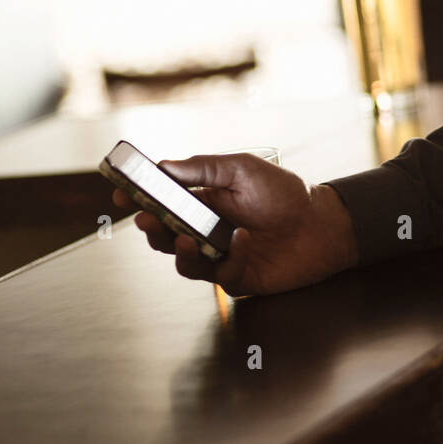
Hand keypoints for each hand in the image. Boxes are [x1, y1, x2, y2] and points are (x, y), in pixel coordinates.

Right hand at [111, 153, 358, 296]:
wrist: (322, 224)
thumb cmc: (285, 193)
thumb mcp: (243, 169)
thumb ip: (204, 169)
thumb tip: (165, 166)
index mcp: (203, 200)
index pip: (161, 201)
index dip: (138, 198)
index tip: (120, 194)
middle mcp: (206, 229)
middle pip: (163, 235)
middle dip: (150, 229)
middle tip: (146, 222)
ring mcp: (219, 255)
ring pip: (183, 261)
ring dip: (179, 251)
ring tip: (185, 239)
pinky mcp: (236, 277)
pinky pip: (220, 274)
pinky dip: (229, 258)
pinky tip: (244, 240)